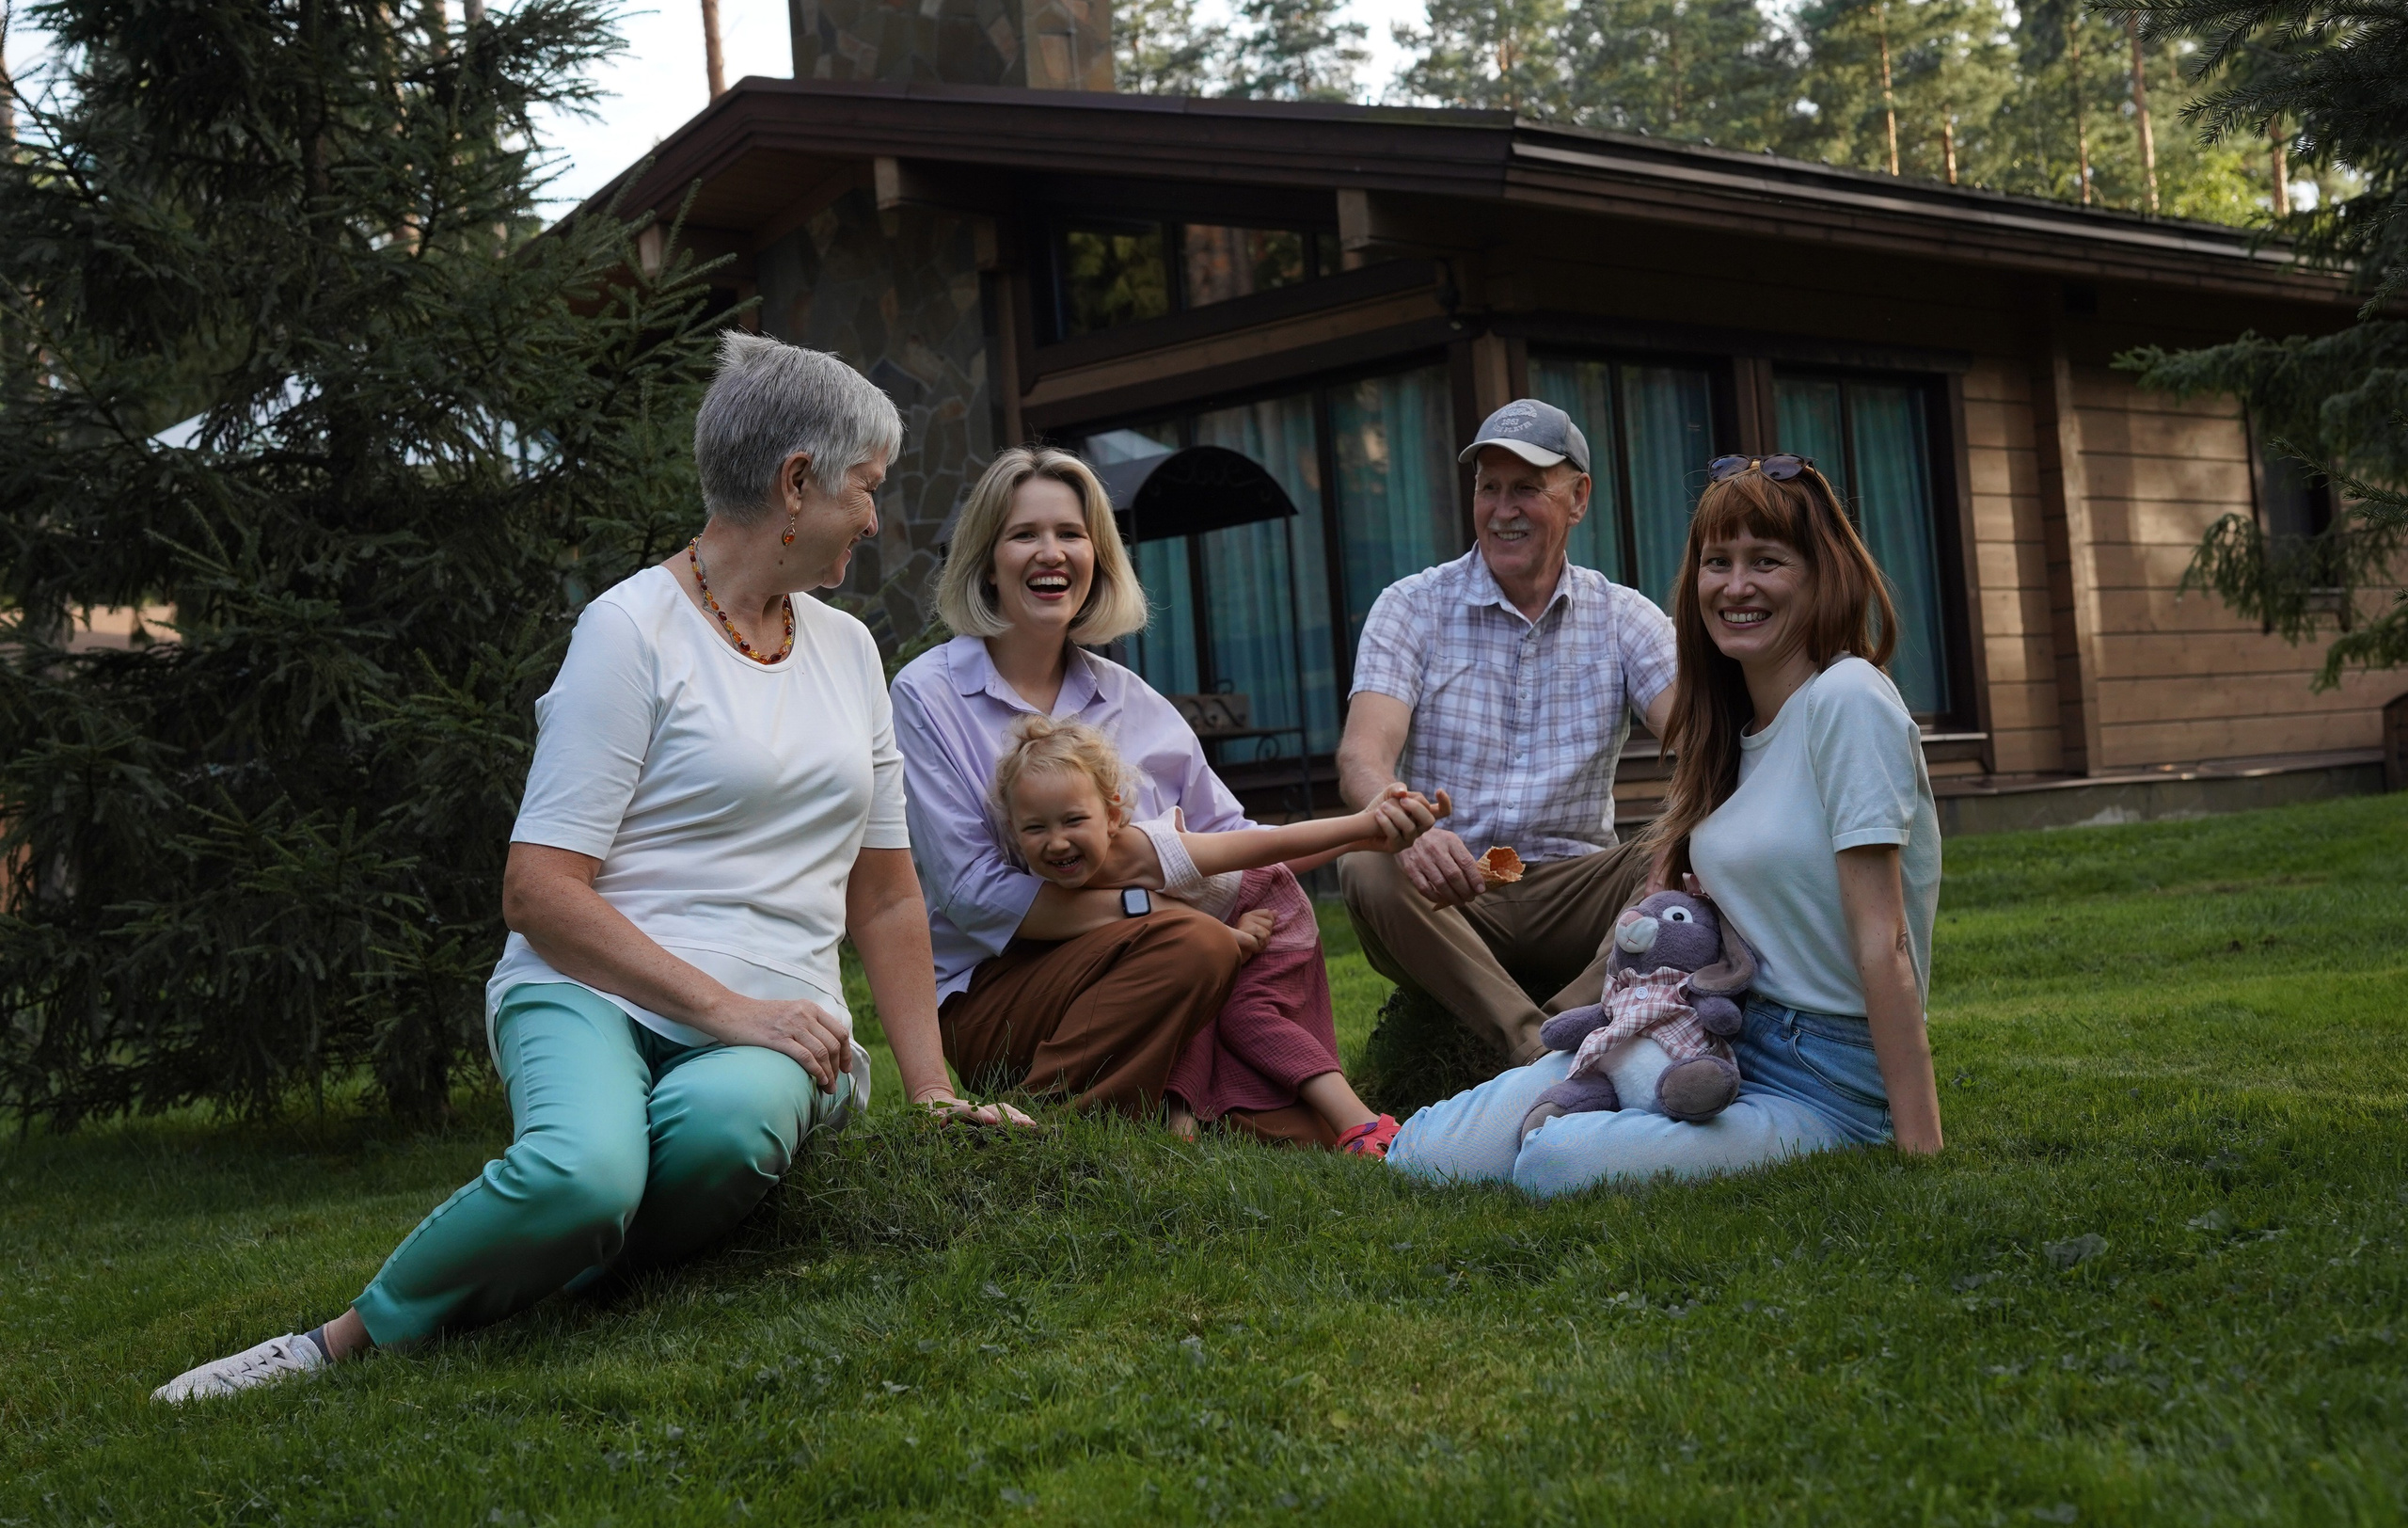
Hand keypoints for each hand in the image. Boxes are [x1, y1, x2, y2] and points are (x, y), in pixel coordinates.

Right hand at [703, 995, 851, 1091]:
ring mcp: (792, 1026)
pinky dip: (817, 1071)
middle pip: (834, 1044)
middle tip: (836, 1082)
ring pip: (823, 1052)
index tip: (846, 1068)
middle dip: (839, 1067)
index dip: (847, 1053)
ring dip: (829, 1073)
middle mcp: (804, 1015)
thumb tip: (823, 1048)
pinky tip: (819, 1081)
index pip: (839, 1031)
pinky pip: (806, 1057)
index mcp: (809, 1008)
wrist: (729, 1011)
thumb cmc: (757, 1017)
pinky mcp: (778, 1038)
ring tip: (828, 1088)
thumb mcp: (788, 1013)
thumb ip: (806, 1024)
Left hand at [914, 1090, 1039, 1128]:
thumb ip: (929, 1121)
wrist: (931, 1100)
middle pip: (993, 1108)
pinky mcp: (986, 1112)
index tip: (994, 1122)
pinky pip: (1004, 1112)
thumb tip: (937, 1122)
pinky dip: (1017, 1117)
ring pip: (1002, 1109)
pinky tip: (1028, 1124)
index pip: (970, 1111)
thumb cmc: (926, 1115)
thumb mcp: (923, 1119)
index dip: (982, 1116)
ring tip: (1031, 1125)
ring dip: (1016, 1116)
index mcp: (955, 1109)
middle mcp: (971, 1106)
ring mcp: (981, 1108)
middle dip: (1009, 1117)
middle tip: (1025, 1125)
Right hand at [1231, 908, 1275, 962]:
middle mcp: (1247, 917)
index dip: (1270, 922)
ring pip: (1268, 930)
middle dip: (1267, 933)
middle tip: (1257, 939)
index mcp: (1249, 915)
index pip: (1267, 912)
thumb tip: (1276, 912)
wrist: (1239, 954)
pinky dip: (1262, 943)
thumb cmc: (1250, 943)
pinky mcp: (1247, 929)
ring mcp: (1246, 922)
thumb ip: (1268, 920)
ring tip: (1256, 942)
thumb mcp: (1261, 929)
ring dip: (1265, 940)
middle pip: (1269, 922)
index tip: (1262, 931)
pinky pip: (1264, 935)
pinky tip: (1255, 944)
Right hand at [1397, 825, 1487, 908]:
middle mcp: (1436, 850)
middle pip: (1454, 876)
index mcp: (1449, 841)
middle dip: (1465, 891)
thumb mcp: (1450, 840)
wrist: (1406, 833)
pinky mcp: (1410, 869)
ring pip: (1441, 884)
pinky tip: (1442, 899)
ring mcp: (1422, 860)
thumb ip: (1461, 856)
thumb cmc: (1433, 840)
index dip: (1475, 878)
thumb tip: (1475, 879)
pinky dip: (1435, 897)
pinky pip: (1424, 889)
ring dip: (1453, 897)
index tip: (1481, 889)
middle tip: (1470, 898)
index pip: (1466, 862)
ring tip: (1460, 901)